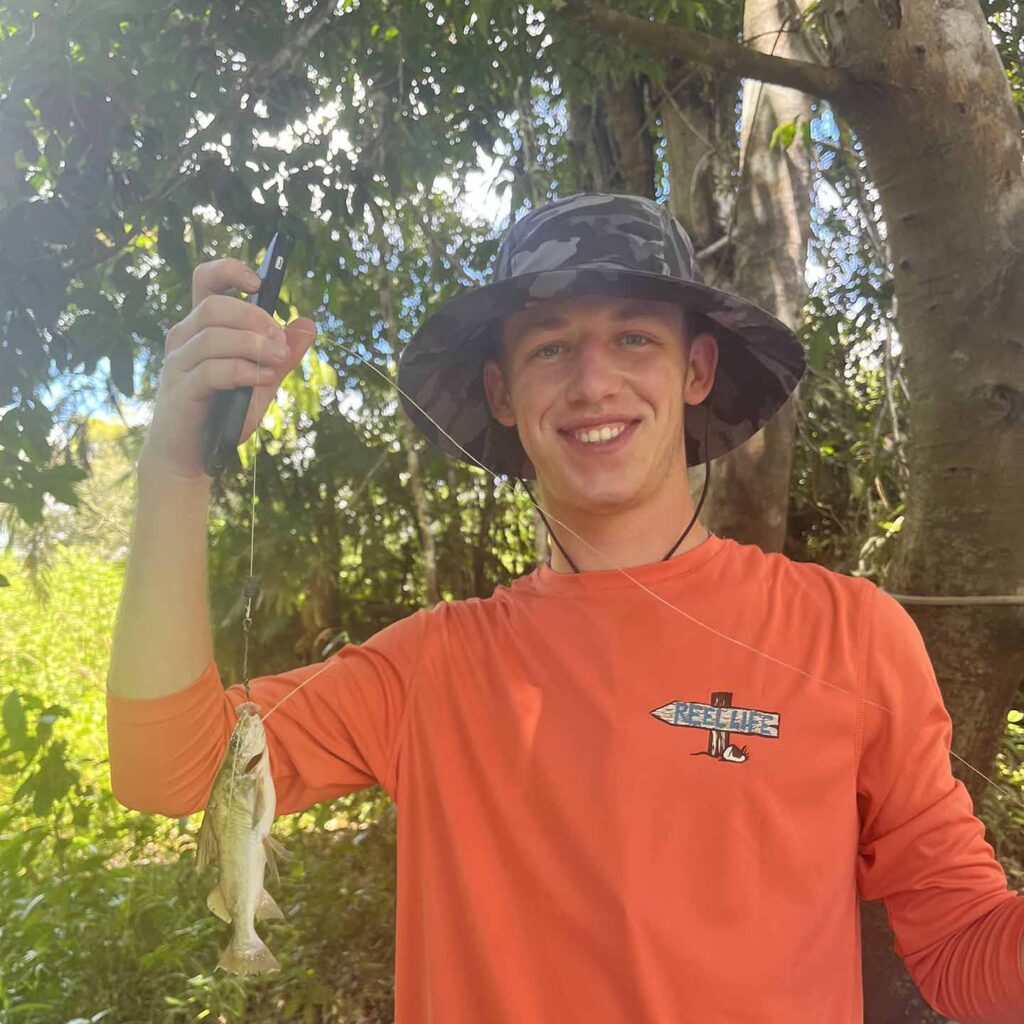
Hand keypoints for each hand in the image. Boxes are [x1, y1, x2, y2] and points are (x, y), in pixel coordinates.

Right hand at [142, 258, 316, 479]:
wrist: (194, 456)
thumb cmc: (223, 413)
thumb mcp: (262, 379)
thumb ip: (283, 353)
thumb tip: (308, 324)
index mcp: (202, 327)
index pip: (206, 281)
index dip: (230, 270)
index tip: (258, 282)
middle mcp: (184, 339)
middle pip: (215, 307)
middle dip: (255, 318)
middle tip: (281, 342)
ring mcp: (178, 365)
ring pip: (213, 336)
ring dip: (253, 345)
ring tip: (279, 360)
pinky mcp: (181, 392)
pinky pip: (212, 371)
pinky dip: (243, 371)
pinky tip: (264, 379)